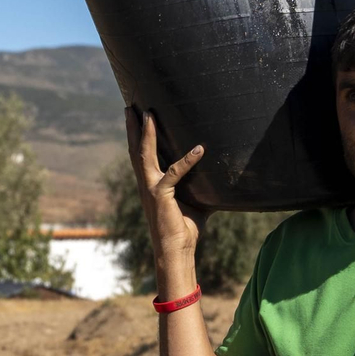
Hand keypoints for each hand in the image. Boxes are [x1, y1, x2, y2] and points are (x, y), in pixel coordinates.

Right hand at [125, 106, 208, 263]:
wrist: (176, 250)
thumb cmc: (185, 227)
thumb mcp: (196, 200)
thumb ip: (203, 184)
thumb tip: (223, 175)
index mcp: (151, 183)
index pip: (141, 155)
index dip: (138, 135)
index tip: (136, 116)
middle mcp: (146, 183)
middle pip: (136, 149)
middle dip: (134, 127)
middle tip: (130, 105)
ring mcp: (151, 188)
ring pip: (144, 154)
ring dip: (146, 133)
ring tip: (148, 114)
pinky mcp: (161, 195)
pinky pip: (174, 173)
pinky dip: (187, 161)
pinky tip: (199, 149)